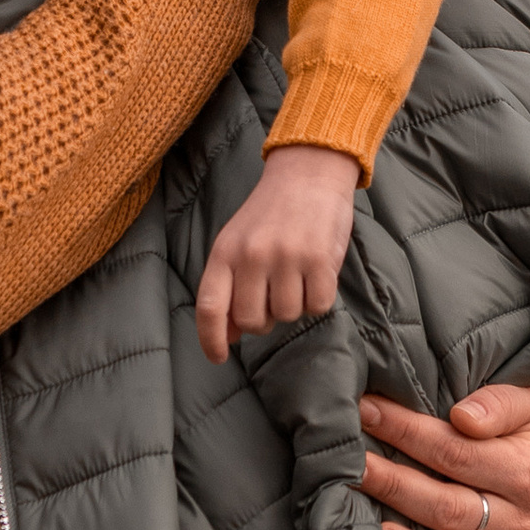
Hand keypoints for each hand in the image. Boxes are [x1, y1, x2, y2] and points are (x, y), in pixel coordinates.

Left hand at [194, 144, 358, 363]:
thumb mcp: (237, 241)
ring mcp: (287, 257)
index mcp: (225, 251)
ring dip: (294, 304)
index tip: (219, 357)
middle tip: (274, 293)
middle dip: (264, 318)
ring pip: (288, 316)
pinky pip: (318, 306)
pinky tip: (316, 272)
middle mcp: (253, 255)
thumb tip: (229, 336)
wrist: (309, 172)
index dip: (211, 340)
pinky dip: (319, 297)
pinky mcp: (320, 259)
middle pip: (252, 321)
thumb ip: (229, 285)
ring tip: (296, 273)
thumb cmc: (270, 213)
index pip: (210, 308)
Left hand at [357, 381, 529, 529]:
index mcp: (527, 470)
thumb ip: (500, 405)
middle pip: (443, 498)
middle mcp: (521, 517)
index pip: (454, 450)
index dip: (406, 430)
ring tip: (353, 505)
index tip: (366, 409)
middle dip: (390, 476)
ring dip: (396, 521)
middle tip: (346, 459)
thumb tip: (463, 417)